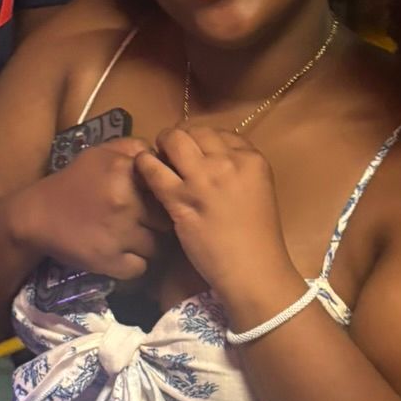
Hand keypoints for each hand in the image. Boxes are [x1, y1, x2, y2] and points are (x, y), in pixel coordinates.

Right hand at [19, 137, 161, 282]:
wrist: (36, 215)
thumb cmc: (73, 182)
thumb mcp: (101, 153)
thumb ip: (135, 148)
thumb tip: (164, 158)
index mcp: (126, 171)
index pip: (168, 188)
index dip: (163, 197)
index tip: (154, 201)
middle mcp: (126, 202)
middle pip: (166, 220)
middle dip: (157, 223)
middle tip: (143, 223)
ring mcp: (119, 234)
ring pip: (156, 247)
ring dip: (147, 245)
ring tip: (130, 239)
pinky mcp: (109, 261)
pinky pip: (140, 268)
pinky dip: (133, 264)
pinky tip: (120, 254)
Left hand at [134, 126, 294, 312]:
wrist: (253, 269)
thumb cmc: (258, 238)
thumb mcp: (257, 191)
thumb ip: (237, 171)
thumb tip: (210, 160)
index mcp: (252, 160)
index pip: (221, 134)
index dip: (203, 141)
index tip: (196, 152)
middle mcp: (228, 162)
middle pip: (196, 131)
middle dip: (181, 137)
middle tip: (172, 151)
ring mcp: (203, 179)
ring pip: (174, 140)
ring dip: (162, 144)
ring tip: (156, 156)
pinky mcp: (180, 198)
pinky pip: (153, 169)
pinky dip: (144, 164)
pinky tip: (142, 169)